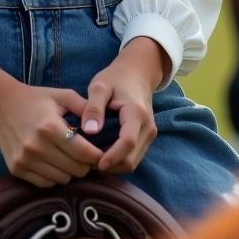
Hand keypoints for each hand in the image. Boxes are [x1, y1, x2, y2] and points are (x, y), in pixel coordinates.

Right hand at [0, 67, 104, 187]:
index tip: (101, 153)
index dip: (96, 156)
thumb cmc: (36, 99)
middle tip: (85, 155)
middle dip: (85, 164)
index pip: (83, 153)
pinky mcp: (16, 169)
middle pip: (75, 170)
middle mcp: (36, 146)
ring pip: (62, 180)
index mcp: (50, 127)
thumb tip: (103, 128)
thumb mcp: (62, 96)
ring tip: (67, 156)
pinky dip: (54, 176)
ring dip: (69, 171)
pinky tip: (53, 161)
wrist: (1, 105)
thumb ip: (85, 108)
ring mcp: (25, 160)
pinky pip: (45, 183)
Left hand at [80, 38, 164, 173]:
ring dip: (115, 165)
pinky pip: (134, 156)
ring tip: (93, 160)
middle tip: (88, 163)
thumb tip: (89, 131)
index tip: (95, 163)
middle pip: (131, 158)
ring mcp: (150, 133)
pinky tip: (103, 154)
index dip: (112, 156)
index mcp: (136, 113)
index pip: (127, 142)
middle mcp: (148, 126)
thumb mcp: (99, 86)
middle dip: (111, 165)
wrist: (137, 73)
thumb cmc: (115, 78)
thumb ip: (93, 107)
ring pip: (134, 161)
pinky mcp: (147, 137)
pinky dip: (119, 160)